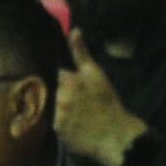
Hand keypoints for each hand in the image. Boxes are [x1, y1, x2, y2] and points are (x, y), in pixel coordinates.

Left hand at [54, 46, 143, 165]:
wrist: (115, 134)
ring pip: (51, 105)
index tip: (77, 89)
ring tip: (77, 114)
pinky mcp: (57, 130)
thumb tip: (73, 30)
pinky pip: (52, 121)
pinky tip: (74, 124)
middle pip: (51, 90)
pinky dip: (61, 122)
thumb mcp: (95, 73)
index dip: (65, 80)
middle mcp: (60, 96)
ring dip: (59, 108)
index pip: (56, 75)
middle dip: (61, 94)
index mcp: (68, 79)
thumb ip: (80, 52)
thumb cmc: (107, 102)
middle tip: (79, 103)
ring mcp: (57, 113)